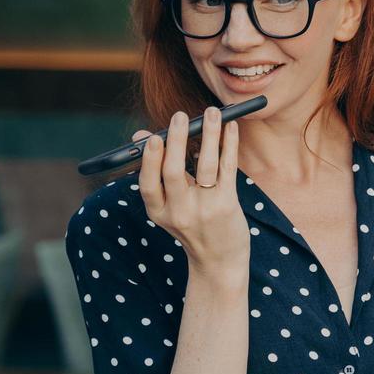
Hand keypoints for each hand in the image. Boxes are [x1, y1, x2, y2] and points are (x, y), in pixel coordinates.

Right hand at [132, 108, 250, 278]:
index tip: (152, 137)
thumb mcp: (170, 205)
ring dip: (209, 135)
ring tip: (211, 113)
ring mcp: (205, 209)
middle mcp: (179, 212)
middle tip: (180, 116)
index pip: (148, 184)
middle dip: (177, 141)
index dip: (149, 160)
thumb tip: (142, 135)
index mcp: (159, 211)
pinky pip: (227, 169)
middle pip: (174, 172)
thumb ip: (158, 172)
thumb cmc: (193, 224)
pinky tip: (231, 128)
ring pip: (205, 166)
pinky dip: (229, 145)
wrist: (220, 260)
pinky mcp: (227, 205)